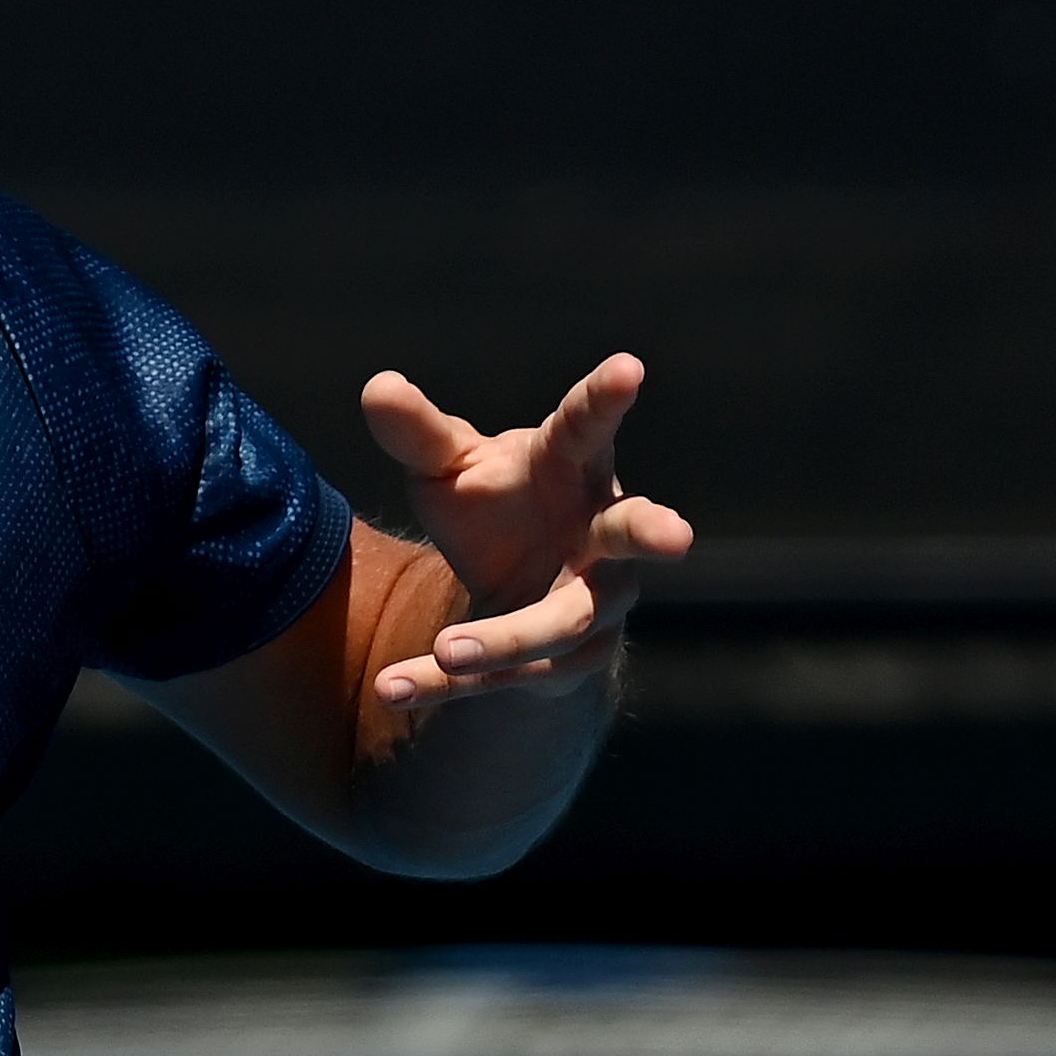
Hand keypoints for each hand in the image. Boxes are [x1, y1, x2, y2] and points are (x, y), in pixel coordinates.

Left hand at [361, 353, 693, 710]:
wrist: (511, 589)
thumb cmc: (493, 504)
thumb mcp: (447, 467)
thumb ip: (418, 433)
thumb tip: (377, 387)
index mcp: (573, 465)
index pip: (587, 426)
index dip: (607, 398)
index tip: (629, 368)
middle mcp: (601, 533)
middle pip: (631, 532)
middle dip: (653, 532)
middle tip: (678, 537)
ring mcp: (595, 601)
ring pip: (562, 622)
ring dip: (506, 638)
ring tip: (447, 647)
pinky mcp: (568, 660)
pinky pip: (509, 676)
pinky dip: (447, 686)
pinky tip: (390, 687)